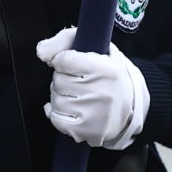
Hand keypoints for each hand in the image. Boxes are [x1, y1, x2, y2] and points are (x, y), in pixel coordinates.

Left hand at [34, 27, 148, 150]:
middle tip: (79, 81)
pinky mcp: (87, 131)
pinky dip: (58, 114)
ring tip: (78, 95)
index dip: (62, 61)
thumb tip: (41, 52)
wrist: (129, 106)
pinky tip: (73, 110)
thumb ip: (64, 41)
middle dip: (63, 79)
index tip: (72, 64)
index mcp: (105, 69)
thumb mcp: (93, 48)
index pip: (64, 60)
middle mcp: (102, 92)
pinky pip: (56, 119)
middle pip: (58, 81)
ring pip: (55, 100)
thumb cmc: (106, 74)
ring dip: (60, 97)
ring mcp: (95, 114)